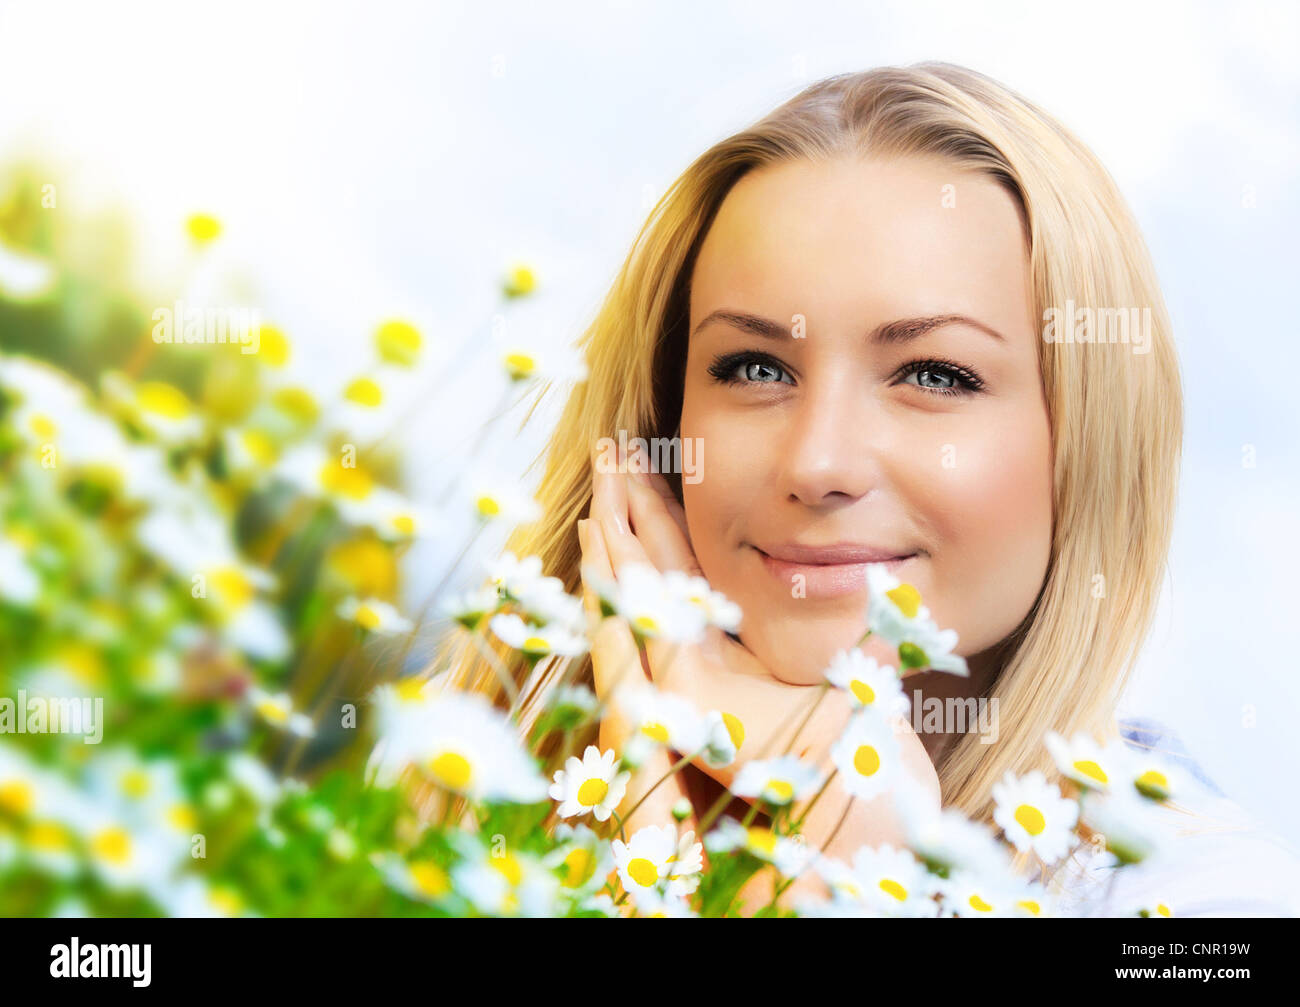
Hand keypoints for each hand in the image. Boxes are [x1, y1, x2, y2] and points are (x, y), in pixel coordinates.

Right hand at [583, 447, 941, 861]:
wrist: (853, 808)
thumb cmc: (857, 751)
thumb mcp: (836, 671)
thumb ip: (822, 633)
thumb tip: (852, 572)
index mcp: (723, 665)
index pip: (681, 579)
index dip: (662, 526)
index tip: (649, 475)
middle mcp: (690, 672)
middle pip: (648, 576)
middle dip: (628, 511)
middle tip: (613, 452)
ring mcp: (674, 688)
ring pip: (631, 594)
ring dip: (613, 532)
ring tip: (600, 480)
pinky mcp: (675, 701)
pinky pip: (636, 624)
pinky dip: (615, 576)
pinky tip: (600, 534)